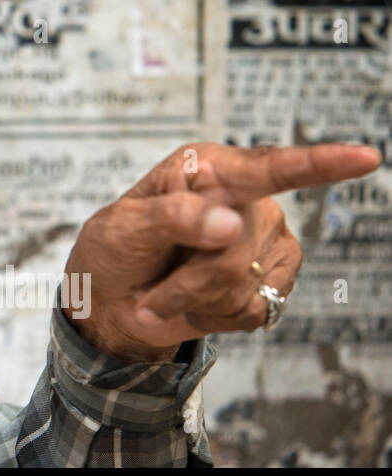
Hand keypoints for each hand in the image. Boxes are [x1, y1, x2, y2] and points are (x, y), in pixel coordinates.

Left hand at [63, 142, 380, 363]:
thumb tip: (230, 225)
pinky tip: (192, 304)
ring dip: (194, 300)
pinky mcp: (271, 280)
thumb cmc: (114, 251)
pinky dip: (214, 317)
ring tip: (166, 291)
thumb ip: (171, 217)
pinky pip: (255, 311)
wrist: (112, 302)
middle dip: (186, 279)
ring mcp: (263, 240)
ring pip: (244, 285)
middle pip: (234, 251)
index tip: (364, 158)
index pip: (267, 167)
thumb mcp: (122, 227)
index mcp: (207, 169)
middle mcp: (245, 199)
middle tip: (151, 281)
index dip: (319, 163)